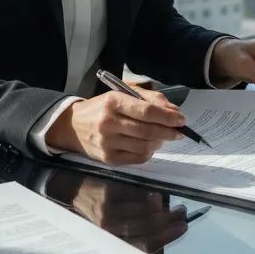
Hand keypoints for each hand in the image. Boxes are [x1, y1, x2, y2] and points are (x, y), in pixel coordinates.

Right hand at [46, 87, 184, 163]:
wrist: (73, 126)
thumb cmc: (102, 107)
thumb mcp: (121, 94)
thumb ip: (149, 99)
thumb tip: (173, 110)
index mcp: (113, 102)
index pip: (146, 111)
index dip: (167, 117)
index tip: (181, 119)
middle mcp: (108, 123)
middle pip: (147, 130)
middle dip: (169, 132)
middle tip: (179, 132)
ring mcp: (108, 143)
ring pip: (145, 146)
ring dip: (160, 142)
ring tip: (164, 136)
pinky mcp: (108, 159)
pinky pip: (138, 157)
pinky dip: (150, 152)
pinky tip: (151, 145)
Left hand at [65, 178, 188, 253]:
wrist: (72, 191)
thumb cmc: (96, 213)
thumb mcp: (110, 228)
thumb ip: (133, 231)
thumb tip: (163, 227)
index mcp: (111, 241)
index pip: (143, 245)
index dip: (165, 238)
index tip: (182, 228)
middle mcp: (109, 228)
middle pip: (146, 228)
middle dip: (168, 222)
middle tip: (182, 215)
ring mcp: (108, 210)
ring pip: (142, 212)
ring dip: (162, 210)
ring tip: (175, 207)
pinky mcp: (108, 192)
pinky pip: (134, 195)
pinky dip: (148, 196)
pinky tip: (157, 196)